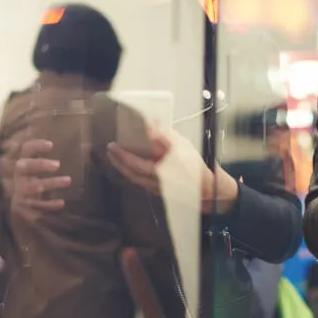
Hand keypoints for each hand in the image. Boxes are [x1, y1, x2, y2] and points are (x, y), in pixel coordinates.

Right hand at [1, 139, 71, 220]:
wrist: (23, 204)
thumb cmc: (39, 178)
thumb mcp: (46, 166)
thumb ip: (63, 155)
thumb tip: (88, 145)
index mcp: (24, 161)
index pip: (26, 149)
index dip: (36, 145)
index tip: (51, 145)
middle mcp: (19, 175)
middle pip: (24, 166)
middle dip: (40, 164)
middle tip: (57, 164)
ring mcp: (19, 191)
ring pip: (31, 187)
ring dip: (50, 183)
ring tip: (68, 180)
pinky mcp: (23, 207)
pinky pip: (35, 206)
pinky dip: (48, 205)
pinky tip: (62, 203)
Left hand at [107, 126, 238, 213]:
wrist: (207, 188)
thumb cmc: (196, 167)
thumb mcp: (183, 147)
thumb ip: (166, 137)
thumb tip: (151, 126)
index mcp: (162, 171)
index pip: (137, 163)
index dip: (123, 154)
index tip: (114, 144)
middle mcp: (156, 182)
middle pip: (131, 172)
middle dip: (118, 160)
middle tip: (111, 148)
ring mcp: (156, 188)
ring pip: (134, 178)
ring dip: (122, 167)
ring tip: (115, 155)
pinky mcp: (157, 191)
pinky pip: (140, 181)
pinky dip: (132, 172)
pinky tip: (129, 165)